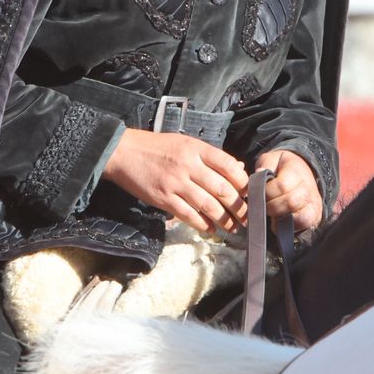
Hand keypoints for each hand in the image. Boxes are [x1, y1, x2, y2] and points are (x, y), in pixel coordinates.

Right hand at [103, 129, 249, 232]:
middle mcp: (188, 165)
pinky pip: (188, 215)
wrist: (123, 152)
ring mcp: (175, 183)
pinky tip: (210, 229)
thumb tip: (238, 168)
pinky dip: (202, 224)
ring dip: (224, 220)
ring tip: (232, 228)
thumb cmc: (157, 147)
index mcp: (197, 149)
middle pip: (222, 189)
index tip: (250, 195)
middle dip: (238, 207)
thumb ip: (211, 156)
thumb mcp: (186, 143)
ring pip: (208, 205)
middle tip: (247, 218)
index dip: (244, 183)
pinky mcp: (163, 198)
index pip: (229, 166)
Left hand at [254, 150, 323, 231]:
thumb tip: (259, 172)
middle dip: (271, 206)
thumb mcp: (272, 159)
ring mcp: (314, 204)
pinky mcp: (314, 217)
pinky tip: (278, 219)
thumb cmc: (282, 168)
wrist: (302, 174)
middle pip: (290, 202)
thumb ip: (265, 164)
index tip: (262, 191)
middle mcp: (309, 188)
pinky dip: (286, 226)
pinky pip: (301, 226)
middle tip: (265, 203)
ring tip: (272, 212)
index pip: (282, 186)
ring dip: (279, 218)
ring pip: (298, 217)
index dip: (268, 191)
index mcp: (297, 171)